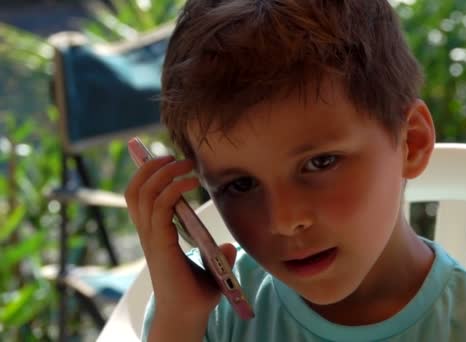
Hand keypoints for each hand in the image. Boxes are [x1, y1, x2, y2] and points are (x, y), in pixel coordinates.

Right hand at [125, 156, 236, 324]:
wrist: (189, 316)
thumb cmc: (198, 293)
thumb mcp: (209, 267)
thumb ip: (218, 254)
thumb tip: (229, 245)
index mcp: (155, 234)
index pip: (140, 196)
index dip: (148, 174)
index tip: (168, 158)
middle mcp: (148, 233)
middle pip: (136, 189)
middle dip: (151, 166)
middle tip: (173, 155)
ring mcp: (152, 238)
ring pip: (143, 194)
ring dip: (162, 172)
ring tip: (183, 162)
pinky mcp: (161, 245)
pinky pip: (159, 207)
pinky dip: (173, 189)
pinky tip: (192, 182)